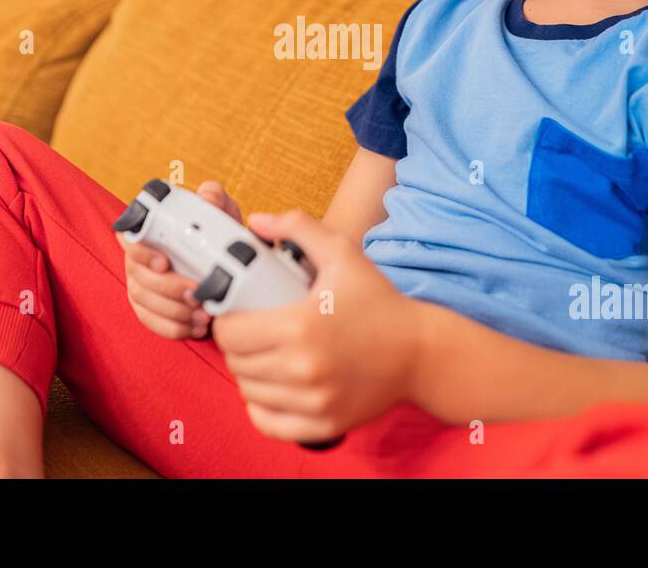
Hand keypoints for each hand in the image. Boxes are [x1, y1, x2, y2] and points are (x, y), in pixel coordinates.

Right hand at [117, 180, 239, 340]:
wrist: (228, 260)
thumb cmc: (218, 231)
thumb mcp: (220, 210)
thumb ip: (214, 197)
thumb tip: (207, 198)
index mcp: (148, 232)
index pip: (129, 239)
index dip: (142, 252)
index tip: (165, 262)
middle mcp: (138, 259)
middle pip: (139, 277)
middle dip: (168, 289)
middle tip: (196, 294)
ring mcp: (141, 285)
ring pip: (145, 302)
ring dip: (174, 312)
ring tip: (202, 314)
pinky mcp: (150, 309)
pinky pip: (152, 323)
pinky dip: (173, 328)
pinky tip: (195, 327)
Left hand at [211, 209, 421, 444]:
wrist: (420, 352)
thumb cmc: (379, 301)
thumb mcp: (342, 253)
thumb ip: (298, 227)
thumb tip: (257, 221)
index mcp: (300, 326)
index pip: (230, 333)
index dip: (228, 321)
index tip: (239, 314)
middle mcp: (303, 368)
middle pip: (236, 363)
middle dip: (238, 345)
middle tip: (253, 332)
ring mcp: (313, 402)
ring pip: (248, 393)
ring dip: (249, 374)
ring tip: (265, 356)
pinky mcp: (323, 425)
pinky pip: (268, 423)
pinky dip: (262, 407)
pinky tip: (273, 387)